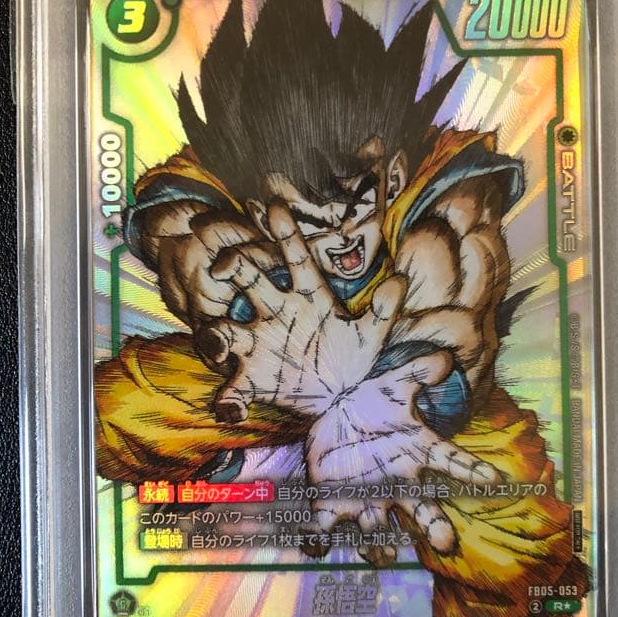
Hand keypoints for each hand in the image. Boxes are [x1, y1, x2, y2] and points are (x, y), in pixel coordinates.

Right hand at [203, 203, 405, 422]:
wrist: (341, 400)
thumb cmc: (351, 360)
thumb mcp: (370, 337)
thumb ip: (383, 311)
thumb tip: (401, 282)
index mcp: (308, 296)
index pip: (295, 257)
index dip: (286, 233)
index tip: (273, 206)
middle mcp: (277, 313)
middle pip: (250, 281)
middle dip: (234, 268)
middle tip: (222, 268)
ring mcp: (260, 345)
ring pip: (226, 331)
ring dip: (216, 335)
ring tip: (219, 346)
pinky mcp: (252, 380)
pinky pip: (231, 389)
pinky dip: (227, 401)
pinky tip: (233, 409)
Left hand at [302, 351, 500, 562]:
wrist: (334, 420)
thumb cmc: (371, 406)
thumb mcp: (391, 387)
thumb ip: (416, 375)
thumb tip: (445, 359)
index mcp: (415, 455)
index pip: (450, 462)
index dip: (471, 471)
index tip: (493, 480)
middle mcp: (397, 485)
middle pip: (423, 511)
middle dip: (434, 527)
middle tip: (445, 540)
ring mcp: (366, 500)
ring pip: (379, 532)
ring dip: (379, 547)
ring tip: (382, 555)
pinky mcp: (332, 507)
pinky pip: (328, 530)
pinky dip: (320, 541)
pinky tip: (315, 544)